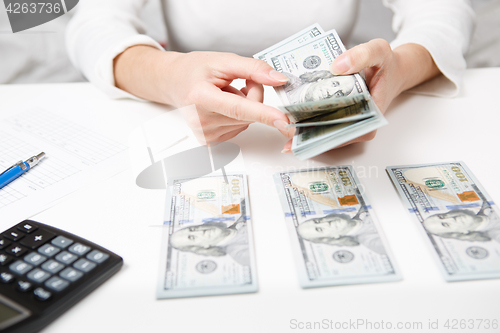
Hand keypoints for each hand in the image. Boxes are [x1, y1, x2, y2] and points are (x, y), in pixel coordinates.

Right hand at [114, 47, 294, 142]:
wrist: (174, 82)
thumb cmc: (195, 70)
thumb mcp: (223, 61)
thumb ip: (253, 68)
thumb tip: (279, 80)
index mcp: (201, 97)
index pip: (239, 108)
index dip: (264, 114)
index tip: (283, 121)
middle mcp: (201, 120)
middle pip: (248, 113)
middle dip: (254, 96)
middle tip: (240, 82)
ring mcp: (205, 134)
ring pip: (247, 121)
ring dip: (246, 106)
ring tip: (225, 94)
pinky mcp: (210, 141)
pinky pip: (240, 127)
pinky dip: (239, 116)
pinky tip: (224, 106)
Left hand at [281, 39, 438, 152]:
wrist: (392, 69)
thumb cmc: (387, 64)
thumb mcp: (379, 51)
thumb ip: (362, 55)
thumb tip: (337, 66)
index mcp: (372, 117)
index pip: (345, 133)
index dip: (323, 135)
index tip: (303, 132)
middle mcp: (360, 126)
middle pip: (332, 136)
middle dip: (309, 136)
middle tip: (286, 132)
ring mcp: (350, 124)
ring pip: (325, 133)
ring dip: (306, 133)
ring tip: (284, 130)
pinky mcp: (342, 119)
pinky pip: (324, 125)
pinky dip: (309, 123)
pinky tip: (291, 122)